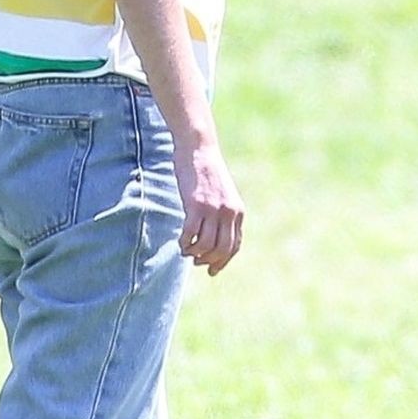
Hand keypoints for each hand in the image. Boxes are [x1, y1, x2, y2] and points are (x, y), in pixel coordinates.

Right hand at [174, 140, 243, 274]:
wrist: (198, 149)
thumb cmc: (206, 170)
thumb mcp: (222, 194)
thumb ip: (222, 212)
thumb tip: (214, 234)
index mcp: (237, 212)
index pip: (234, 246)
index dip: (223, 261)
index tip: (212, 270)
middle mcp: (228, 213)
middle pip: (221, 249)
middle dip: (209, 261)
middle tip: (196, 262)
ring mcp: (212, 209)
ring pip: (206, 245)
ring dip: (194, 253)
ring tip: (186, 250)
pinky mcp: (196, 205)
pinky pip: (190, 234)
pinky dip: (184, 243)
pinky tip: (180, 242)